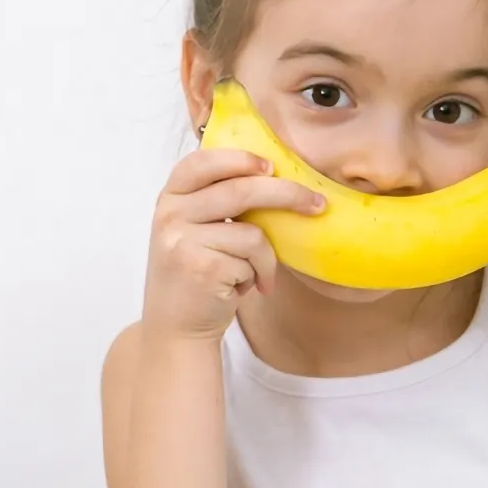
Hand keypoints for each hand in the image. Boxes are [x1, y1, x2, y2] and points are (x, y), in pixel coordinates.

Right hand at [142, 149, 325, 338]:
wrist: (175, 328)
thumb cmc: (196, 275)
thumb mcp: (194, 229)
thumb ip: (215, 201)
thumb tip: (274, 176)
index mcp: (170, 197)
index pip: (203, 161)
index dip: (241, 159)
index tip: (272, 166)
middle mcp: (170, 214)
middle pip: (240, 190)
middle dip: (287, 194)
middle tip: (317, 205)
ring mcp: (182, 240)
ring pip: (252, 232)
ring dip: (266, 258)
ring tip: (258, 275)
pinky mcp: (201, 267)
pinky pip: (252, 260)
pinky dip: (259, 275)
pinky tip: (243, 288)